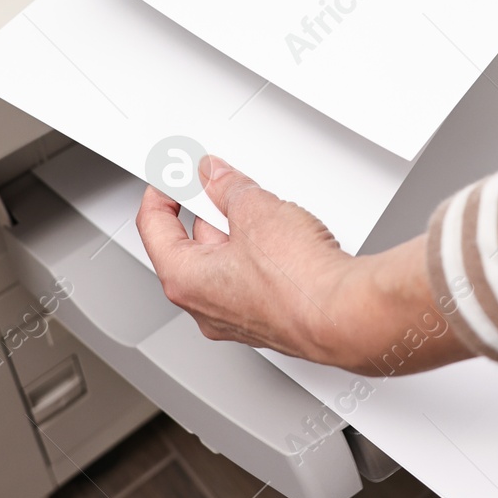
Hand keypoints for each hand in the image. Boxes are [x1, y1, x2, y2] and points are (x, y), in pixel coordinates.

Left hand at [136, 156, 470, 374]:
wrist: (344, 316)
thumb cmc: (297, 284)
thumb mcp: (256, 211)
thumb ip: (229, 189)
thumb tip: (216, 178)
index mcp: (184, 280)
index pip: (153, 228)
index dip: (161, 193)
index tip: (170, 177)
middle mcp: (205, 307)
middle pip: (192, 245)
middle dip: (207, 210)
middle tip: (221, 183)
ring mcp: (238, 318)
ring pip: (226, 263)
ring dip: (239, 233)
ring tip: (264, 209)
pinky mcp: (269, 320)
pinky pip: (253, 279)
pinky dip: (261, 256)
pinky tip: (284, 238)